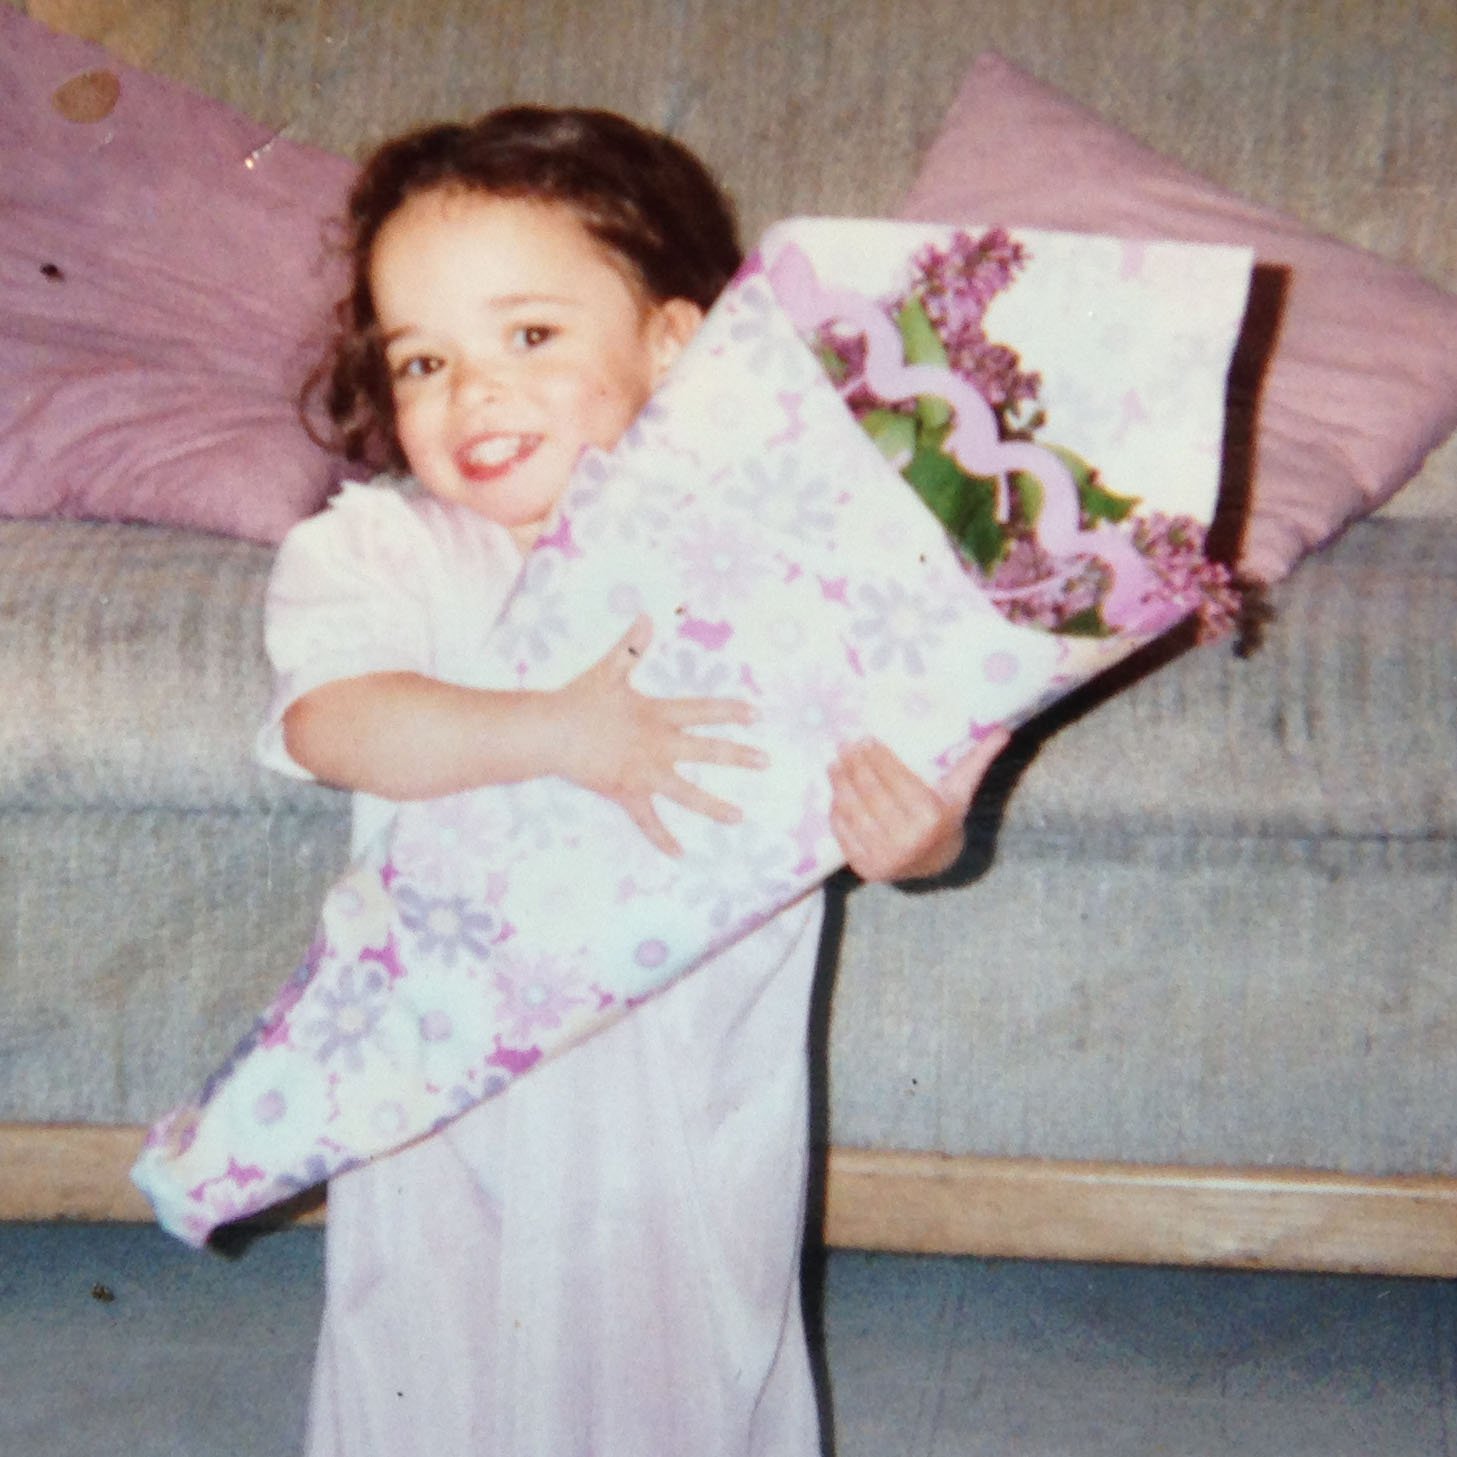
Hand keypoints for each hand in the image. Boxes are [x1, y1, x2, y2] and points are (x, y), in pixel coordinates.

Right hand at [552, 614, 767, 855]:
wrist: (551, 733)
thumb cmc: (578, 700)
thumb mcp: (608, 671)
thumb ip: (631, 647)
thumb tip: (647, 617)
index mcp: (658, 715)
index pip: (703, 710)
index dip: (730, 711)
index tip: (756, 714)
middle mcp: (658, 745)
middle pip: (706, 751)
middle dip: (739, 756)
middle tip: (766, 761)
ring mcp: (645, 773)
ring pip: (686, 793)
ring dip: (714, 805)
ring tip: (739, 817)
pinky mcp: (627, 793)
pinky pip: (648, 821)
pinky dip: (662, 838)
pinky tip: (679, 853)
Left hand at [828, 728, 1009, 882]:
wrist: (935, 863)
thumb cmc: (946, 816)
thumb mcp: (962, 790)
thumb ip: (977, 760)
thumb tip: (1004, 731)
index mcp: (931, 819)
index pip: (897, 782)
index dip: (878, 759)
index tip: (865, 738)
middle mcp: (907, 841)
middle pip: (873, 795)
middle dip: (856, 767)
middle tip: (845, 744)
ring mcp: (884, 858)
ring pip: (854, 813)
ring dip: (840, 785)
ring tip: (835, 763)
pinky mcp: (866, 868)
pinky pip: (845, 834)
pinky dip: (837, 812)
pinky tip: (835, 792)